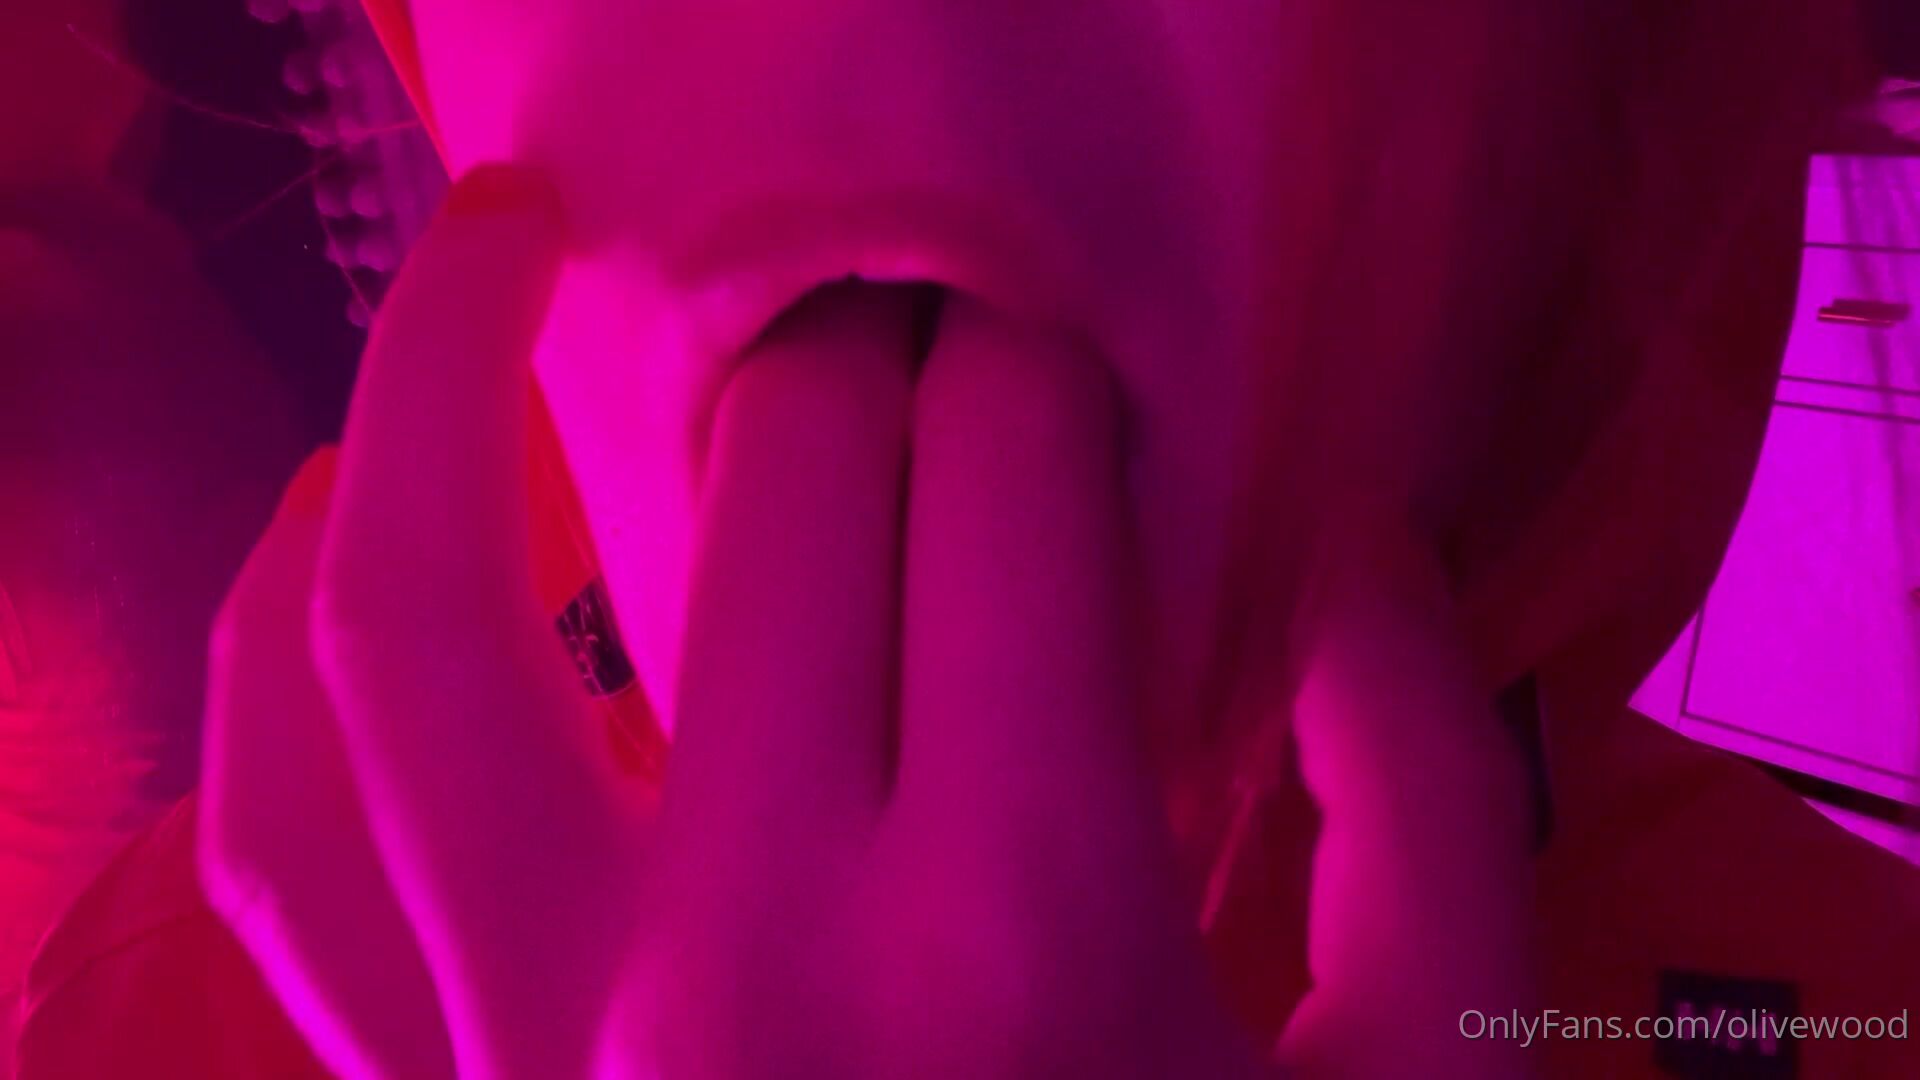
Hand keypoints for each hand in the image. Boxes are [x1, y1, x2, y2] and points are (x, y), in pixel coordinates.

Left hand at [198, 164, 1534, 1078]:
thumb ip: (1426, 789)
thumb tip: (1343, 545)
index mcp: (1023, 945)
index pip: (1012, 495)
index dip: (1056, 384)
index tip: (1070, 389)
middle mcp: (745, 967)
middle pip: (774, 499)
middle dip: (875, 369)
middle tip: (921, 360)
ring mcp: (541, 1042)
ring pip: (412, 624)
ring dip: (438, 381)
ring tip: (502, 248)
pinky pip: (288, 834)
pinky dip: (274, 644)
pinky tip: (325, 520)